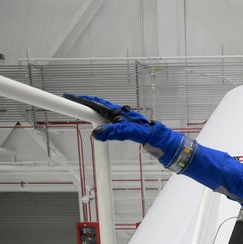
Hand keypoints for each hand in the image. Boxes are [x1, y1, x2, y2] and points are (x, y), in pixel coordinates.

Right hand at [64, 94, 186, 168]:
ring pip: (106, 115)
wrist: (173, 146)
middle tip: (72, 102)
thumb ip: (118, 132)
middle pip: (100, 107)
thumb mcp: (136, 133)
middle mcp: (123, 116)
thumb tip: (98, 133)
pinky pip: (112, 125)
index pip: (97, 104)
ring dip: (93, 112)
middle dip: (85, 104)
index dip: (83, 100)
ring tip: (82, 111)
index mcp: (122, 114)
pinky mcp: (131, 132)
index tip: (69, 97)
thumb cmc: (159, 137)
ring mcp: (127, 124)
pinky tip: (102, 127)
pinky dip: (103, 124)